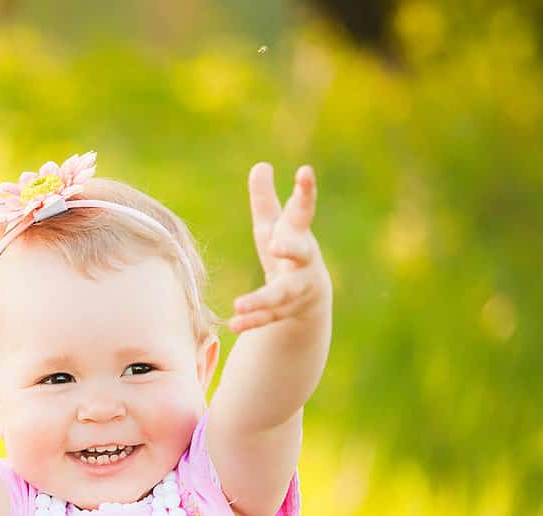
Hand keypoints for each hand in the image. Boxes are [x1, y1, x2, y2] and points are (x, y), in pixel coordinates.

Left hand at [229, 163, 331, 332]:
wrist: (309, 296)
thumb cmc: (288, 249)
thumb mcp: (275, 226)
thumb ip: (265, 199)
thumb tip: (261, 165)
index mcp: (298, 234)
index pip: (302, 210)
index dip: (305, 191)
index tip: (304, 171)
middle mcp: (303, 262)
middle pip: (300, 253)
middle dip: (290, 248)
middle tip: (275, 245)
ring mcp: (297, 288)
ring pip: (282, 294)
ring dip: (261, 300)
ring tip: (239, 305)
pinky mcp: (286, 312)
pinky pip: (268, 318)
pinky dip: (252, 321)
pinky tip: (233, 324)